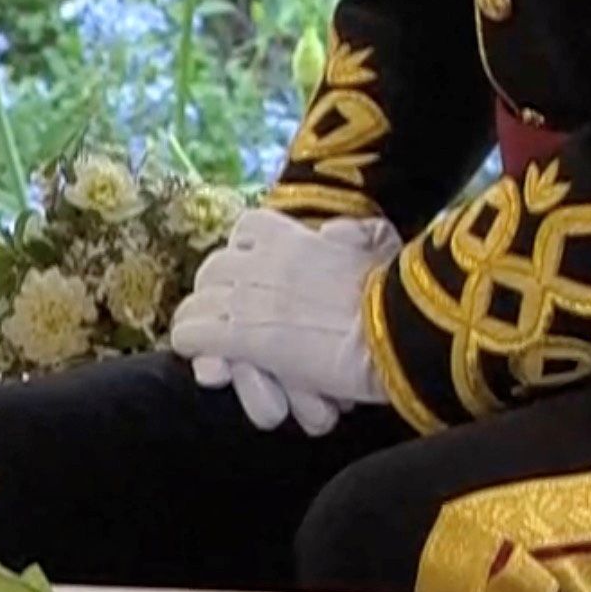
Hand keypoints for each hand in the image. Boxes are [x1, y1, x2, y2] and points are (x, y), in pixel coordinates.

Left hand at [167, 210, 399, 436]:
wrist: (395, 333)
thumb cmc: (397, 293)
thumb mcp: (378, 242)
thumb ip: (352, 231)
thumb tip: (334, 232)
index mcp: (289, 236)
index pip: (246, 230)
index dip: (246, 253)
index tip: (254, 273)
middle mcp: (259, 261)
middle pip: (213, 268)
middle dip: (216, 291)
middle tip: (227, 314)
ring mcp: (246, 298)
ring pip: (196, 302)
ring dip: (200, 320)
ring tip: (208, 340)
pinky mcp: (241, 338)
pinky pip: (192, 335)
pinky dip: (192, 345)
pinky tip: (207, 361)